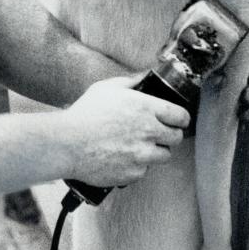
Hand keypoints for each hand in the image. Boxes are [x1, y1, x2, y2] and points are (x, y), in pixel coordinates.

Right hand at [62, 76, 189, 187]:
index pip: (181, 116)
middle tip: (157, 134)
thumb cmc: (84, 114)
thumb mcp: (106, 88)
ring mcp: (142, 155)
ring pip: (164, 156)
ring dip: (155, 151)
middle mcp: (149, 132)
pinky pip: (144, 171)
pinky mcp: (133, 173)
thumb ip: (131, 81)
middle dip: (169, 135)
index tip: (177, 121)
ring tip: (138, 147)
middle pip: (176, 138)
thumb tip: (146, 76)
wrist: (67, 144)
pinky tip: (122, 158)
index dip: (181, 118)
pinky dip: (137, 166)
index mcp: (146, 108)